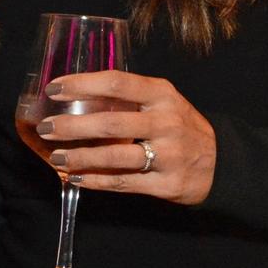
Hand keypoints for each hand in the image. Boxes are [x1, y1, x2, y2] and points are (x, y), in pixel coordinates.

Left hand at [39, 71, 215, 204]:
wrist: (221, 163)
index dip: (81, 84)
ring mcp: (168, 155)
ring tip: (56, 156)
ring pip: (115, 156)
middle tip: (46, 127)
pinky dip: (96, 181)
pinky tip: (76, 177)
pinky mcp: (167, 184)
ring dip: (81, 157)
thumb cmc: (180, 126)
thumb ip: (129, 96)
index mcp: (162, 94)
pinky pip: (124, 183)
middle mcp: (166, 122)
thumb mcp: (163, 101)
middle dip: (72, 126)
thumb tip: (76, 95)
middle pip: (111, 122)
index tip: (53, 88)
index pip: (116, 82)